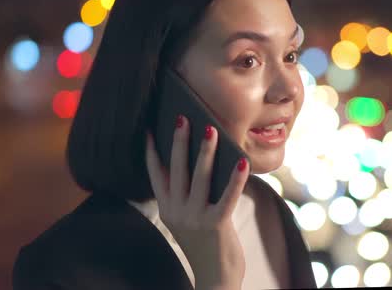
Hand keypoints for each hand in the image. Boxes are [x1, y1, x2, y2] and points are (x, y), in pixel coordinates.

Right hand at [145, 115, 248, 289]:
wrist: (215, 279)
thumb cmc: (205, 243)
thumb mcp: (187, 220)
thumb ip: (188, 195)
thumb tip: (201, 161)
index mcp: (167, 209)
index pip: (155, 175)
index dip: (152, 152)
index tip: (149, 129)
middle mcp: (176, 212)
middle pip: (176, 170)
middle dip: (179, 142)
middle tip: (182, 117)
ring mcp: (195, 218)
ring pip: (199, 178)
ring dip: (205, 152)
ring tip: (210, 129)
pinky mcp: (216, 225)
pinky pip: (227, 196)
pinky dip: (235, 178)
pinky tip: (242, 161)